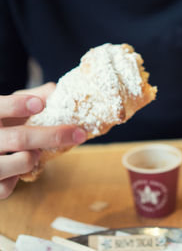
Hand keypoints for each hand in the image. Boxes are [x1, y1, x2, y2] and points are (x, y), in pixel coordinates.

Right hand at [0, 83, 86, 198]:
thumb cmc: (1, 125)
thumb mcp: (10, 109)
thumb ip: (32, 97)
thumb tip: (56, 90)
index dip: (17, 105)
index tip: (41, 104)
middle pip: (20, 138)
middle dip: (54, 136)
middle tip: (79, 133)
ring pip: (20, 162)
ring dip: (37, 157)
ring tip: (35, 152)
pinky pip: (10, 186)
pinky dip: (23, 176)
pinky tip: (20, 170)